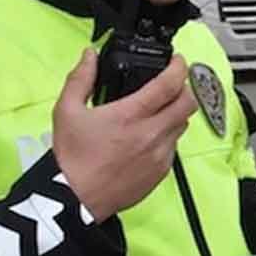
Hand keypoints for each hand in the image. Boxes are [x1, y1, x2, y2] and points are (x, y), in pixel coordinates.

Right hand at [53, 50, 198, 220]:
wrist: (76, 199)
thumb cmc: (72, 158)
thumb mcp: (66, 111)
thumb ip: (81, 79)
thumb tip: (89, 56)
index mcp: (131, 115)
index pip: (170, 84)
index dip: (179, 67)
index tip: (177, 61)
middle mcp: (152, 134)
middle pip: (188, 103)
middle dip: (184, 89)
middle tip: (172, 85)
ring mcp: (160, 154)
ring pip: (183, 125)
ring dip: (176, 113)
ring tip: (157, 111)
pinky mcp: (161, 172)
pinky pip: (174, 147)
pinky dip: (168, 136)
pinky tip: (148, 137)